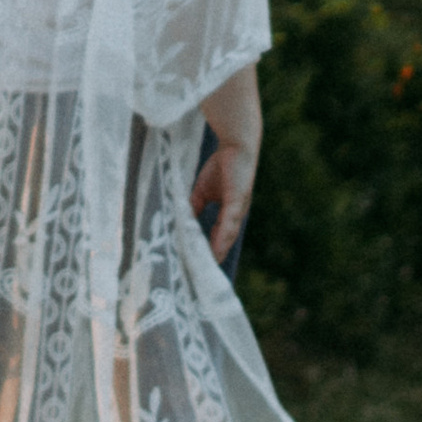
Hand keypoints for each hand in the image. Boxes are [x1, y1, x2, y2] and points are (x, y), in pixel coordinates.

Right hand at [190, 131, 255, 262]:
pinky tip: (217, 249)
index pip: (220, 238)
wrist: (236, 144)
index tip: (201, 268)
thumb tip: (183, 221)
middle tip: (204, 277)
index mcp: (229, 214)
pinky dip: (223, 236)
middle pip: (225, 242)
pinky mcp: (238, 199)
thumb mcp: (203, 190)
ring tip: (209, 268)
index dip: (211, 252)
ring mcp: (238, 208)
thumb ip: (195, 205)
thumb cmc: (223, 165)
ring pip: (227, 235)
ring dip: (218, 252)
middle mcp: (236, 215)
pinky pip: (229, 221)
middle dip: (215, 259)